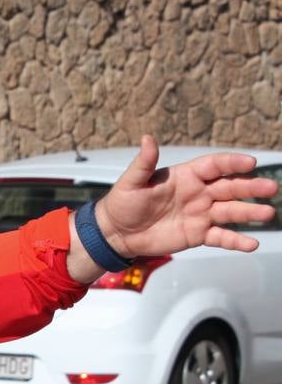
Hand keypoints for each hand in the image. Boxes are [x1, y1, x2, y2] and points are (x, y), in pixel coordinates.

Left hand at [99, 135, 276, 258]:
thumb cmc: (123, 203)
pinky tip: (252, 244)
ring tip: (267, 213)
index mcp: (186, 176)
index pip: (214, 166)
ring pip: (231, 211)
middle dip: (251, 187)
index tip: (250, 162)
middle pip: (230, 187)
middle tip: (271, 187)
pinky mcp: (198, 234)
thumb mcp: (131, 182)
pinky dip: (236, 241)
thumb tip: (147, 138)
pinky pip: (221, 236)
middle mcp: (199, 193)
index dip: (232, 163)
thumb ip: (143, 163)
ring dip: (250, 212)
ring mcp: (200, 214)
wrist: (117, 232)